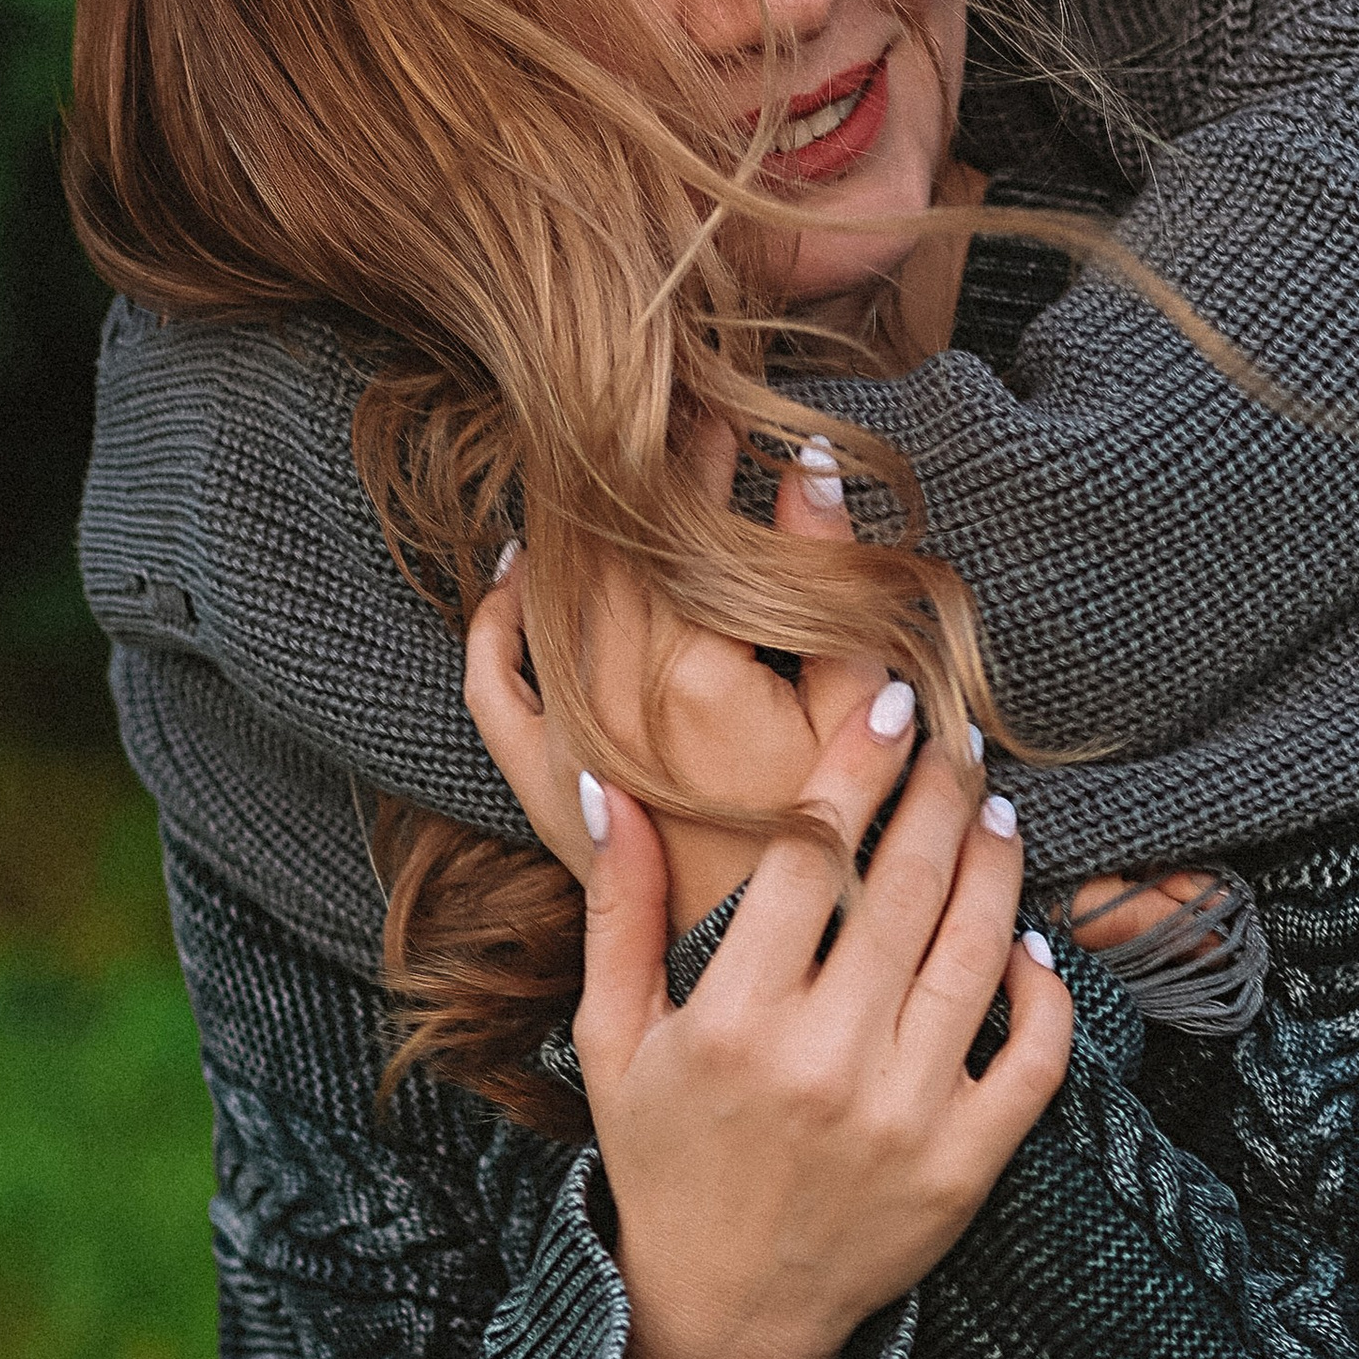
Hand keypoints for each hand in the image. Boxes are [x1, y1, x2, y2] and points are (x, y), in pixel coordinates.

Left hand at [463, 444, 901, 934]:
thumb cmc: (847, 837)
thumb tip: (808, 464)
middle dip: (631, 466)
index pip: (676, 521)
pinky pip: (493, 686)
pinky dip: (495, 621)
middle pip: (602, 547)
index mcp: (689, 673)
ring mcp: (566, 743)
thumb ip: (835, 584)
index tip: (714, 397)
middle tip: (657, 407)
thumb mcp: (864, 704)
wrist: (783, 960)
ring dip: (571, 523)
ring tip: (599, 460)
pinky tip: (516, 570)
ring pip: (549, 595)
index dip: (696, 448)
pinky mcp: (545, 788)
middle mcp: (608, 701)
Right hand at [564, 685, 1072, 1358]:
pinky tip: (1026, 937)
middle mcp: (824, 1063)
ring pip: (977, 952)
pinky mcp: (963, 1168)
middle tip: (958, 741)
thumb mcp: (613, 1038)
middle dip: (941, 792)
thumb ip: (617, 908)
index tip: (891, 703)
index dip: (857, 763)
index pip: (812, 852)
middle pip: (906, 884)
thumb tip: (607, 783)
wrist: (719, 1314)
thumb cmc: (664, 1158)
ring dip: (996, 866)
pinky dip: (1043, 988)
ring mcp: (904, 1118)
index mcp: (734, 1020)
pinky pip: (1032, 1057)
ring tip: (995, 812)